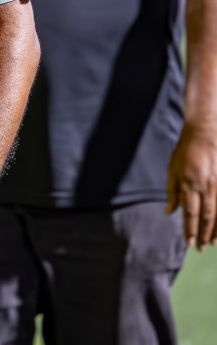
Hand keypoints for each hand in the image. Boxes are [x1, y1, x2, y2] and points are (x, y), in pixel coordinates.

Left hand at [168, 123, 216, 249]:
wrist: (205, 134)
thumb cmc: (185, 151)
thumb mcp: (172, 169)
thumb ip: (172, 192)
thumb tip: (170, 212)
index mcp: (189, 184)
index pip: (189, 213)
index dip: (189, 229)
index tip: (188, 242)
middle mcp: (206, 187)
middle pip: (205, 217)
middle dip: (202, 234)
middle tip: (199, 248)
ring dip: (215, 231)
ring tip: (211, 244)